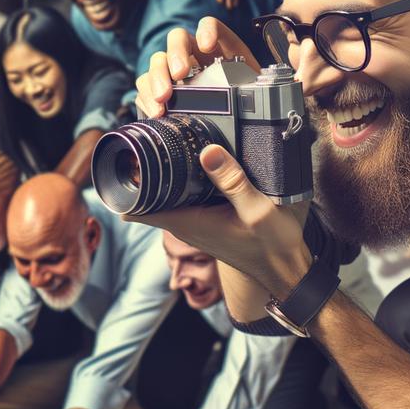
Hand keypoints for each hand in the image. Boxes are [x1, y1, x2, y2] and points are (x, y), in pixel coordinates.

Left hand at [126, 144, 312, 300]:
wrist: (286, 267)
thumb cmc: (272, 245)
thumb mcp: (257, 210)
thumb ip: (233, 181)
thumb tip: (207, 150)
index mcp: (189, 222)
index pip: (137, 210)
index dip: (124, 187)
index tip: (122, 160)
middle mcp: (185, 224)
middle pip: (146, 198)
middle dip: (139, 172)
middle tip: (142, 141)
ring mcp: (195, 223)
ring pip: (164, 196)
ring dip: (159, 175)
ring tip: (160, 143)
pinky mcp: (207, 219)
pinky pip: (182, 197)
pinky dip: (180, 181)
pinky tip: (192, 162)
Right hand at [135, 18, 256, 118]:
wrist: (235, 129)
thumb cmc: (246, 109)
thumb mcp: (255, 96)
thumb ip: (255, 92)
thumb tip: (255, 98)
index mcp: (220, 50)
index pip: (210, 26)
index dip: (207, 30)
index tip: (208, 45)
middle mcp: (195, 56)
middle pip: (177, 39)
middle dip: (176, 53)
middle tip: (180, 73)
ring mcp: (174, 73)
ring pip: (158, 61)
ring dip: (157, 76)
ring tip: (163, 98)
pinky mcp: (159, 92)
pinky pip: (145, 88)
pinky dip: (147, 97)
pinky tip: (156, 111)